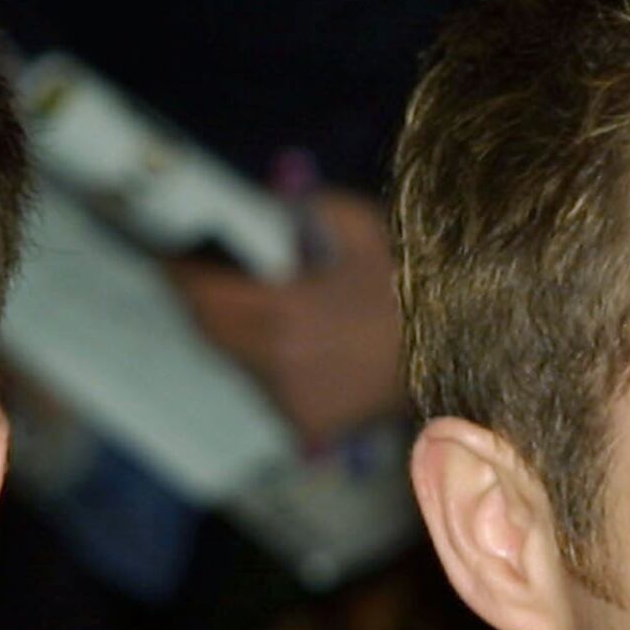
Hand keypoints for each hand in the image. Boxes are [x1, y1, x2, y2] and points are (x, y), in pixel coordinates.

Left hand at [170, 189, 410, 451]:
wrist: (463, 347)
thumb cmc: (410, 282)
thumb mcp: (358, 227)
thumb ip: (299, 211)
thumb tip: (253, 204)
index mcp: (284, 314)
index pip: (204, 297)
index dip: (180, 275)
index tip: (166, 255)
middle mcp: (279, 364)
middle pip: (210, 333)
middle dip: (201, 302)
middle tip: (199, 274)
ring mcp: (292, 400)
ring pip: (237, 363)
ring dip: (237, 334)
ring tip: (260, 305)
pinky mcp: (307, 425)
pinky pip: (267, 388)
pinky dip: (268, 364)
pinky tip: (297, 343)